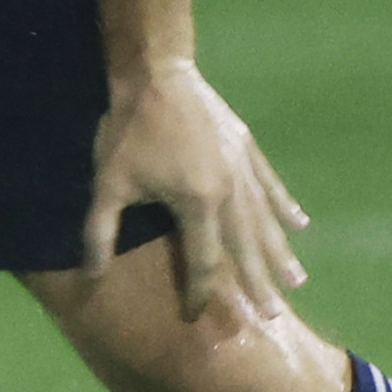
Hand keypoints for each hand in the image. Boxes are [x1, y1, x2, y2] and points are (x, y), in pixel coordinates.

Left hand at [87, 60, 309, 323]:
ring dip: (280, 252)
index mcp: (197, 204)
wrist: (155, 73)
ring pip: (265, 220)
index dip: (200, 291)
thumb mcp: (108, 184)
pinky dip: (285, 205)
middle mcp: (229, 192)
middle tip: (272, 317)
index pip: (203, 262)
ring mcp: (242, 168)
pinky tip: (300, 224)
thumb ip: (100, 233)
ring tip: (297, 281)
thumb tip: (90, 276)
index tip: (199, 315)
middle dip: (258, 284)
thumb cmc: (127, 129)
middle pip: (246, 248)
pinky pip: (270, 184)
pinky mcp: (246, 147)